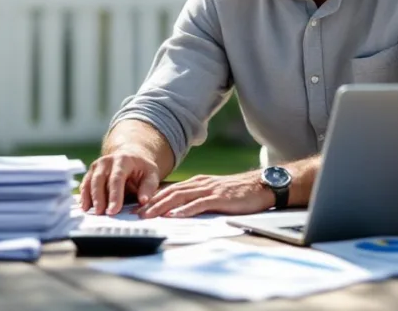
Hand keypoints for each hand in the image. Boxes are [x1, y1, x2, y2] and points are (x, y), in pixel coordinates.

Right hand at [79, 151, 160, 215]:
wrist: (131, 157)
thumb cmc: (142, 169)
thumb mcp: (151, 174)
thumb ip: (148, 187)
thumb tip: (143, 201)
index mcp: (123, 160)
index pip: (117, 178)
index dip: (115, 195)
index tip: (114, 210)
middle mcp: (107, 161)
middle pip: (99, 179)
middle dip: (99, 197)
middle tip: (101, 213)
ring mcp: (97, 166)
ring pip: (90, 182)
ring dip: (89, 197)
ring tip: (89, 211)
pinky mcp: (91, 173)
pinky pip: (85, 184)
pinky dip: (84, 196)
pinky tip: (84, 207)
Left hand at [137, 171, 274, 218]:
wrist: (261, 186)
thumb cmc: (238, 193)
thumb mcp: (214, 193)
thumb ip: (198, 199)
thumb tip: (179, 210)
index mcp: (197, 183)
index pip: (170, 190)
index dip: (152, 199)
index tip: (138, 208)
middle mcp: (200, 184)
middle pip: (170, 193)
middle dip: (151, 204)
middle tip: (136, 214)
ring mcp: (209, 190)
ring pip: (180, 197)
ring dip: (162, 206)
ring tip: (149, 215)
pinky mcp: (219, 198)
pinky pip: (199, 204)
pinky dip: (185, 210)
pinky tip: (175, 215)